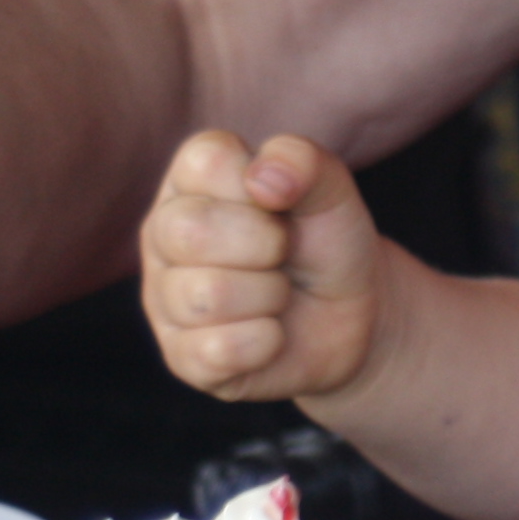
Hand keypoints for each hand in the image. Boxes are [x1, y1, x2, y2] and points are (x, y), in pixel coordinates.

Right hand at [137, 131, 384, 402]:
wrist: (356, 314)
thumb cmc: (328, 241)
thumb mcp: (332, 190)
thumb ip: (304, 161)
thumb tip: (262, 177)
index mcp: (190, 182)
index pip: (205, 161)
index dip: (265, 183)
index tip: (284, 202)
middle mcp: (163, 236)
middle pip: (190, 230)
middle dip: (267, 243)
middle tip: (284, 252)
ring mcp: (164, 299)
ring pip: (208, 296)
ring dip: (271, 295)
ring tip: (278, 292)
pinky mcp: (182, 358)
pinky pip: (220, 350)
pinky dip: (268, 341)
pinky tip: (271, 332)